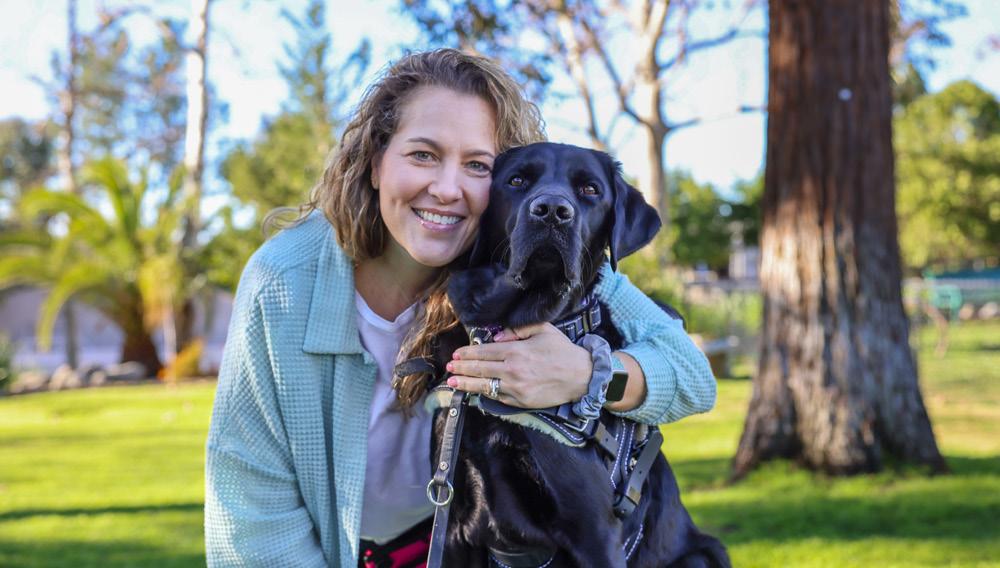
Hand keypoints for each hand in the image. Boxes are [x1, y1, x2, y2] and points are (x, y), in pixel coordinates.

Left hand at [446, 323, 592, 407]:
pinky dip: (484, 394)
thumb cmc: (562, 351)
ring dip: (466, 384)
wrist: (581, 377)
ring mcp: (515, 387)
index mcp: (516, 350)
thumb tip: (496, 336)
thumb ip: (518, 329)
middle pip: (480, 369)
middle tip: (449, 368)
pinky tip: (475, 392)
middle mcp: (512, 369)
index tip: (456, 354)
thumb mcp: (543, 330)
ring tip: (452, 383)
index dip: (467, 354)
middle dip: (461, 368)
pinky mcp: (520, 402)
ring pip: (484, 386)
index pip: (484, 352)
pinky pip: (498, 397)